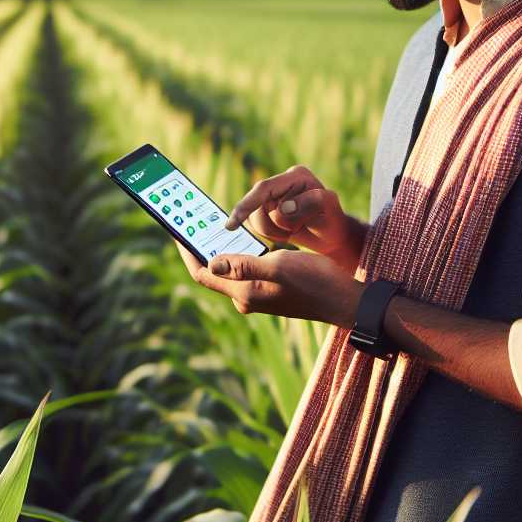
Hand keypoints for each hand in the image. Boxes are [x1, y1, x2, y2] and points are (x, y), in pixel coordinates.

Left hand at [173, 240, 362, 328]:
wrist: (345, 300)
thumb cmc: (315, 281)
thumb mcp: (279, 265)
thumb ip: (244, 264)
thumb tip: (212, 261)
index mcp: (244, 292)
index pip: (203, 273)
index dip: (187, 252)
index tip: (177, 232)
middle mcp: (247, 297)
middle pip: (214, 271)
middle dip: (204, 246)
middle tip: (195, 221)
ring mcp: (259, 295)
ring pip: (232, 269)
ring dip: (224, 248)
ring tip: (216, 225)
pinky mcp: (271, 291)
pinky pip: (247, 270)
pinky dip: (242, 253)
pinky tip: (247, 237)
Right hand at [223, 165, 364, 272]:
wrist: (332, 236)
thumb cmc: (332, 221)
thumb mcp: (329, 209)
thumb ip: (311, 202)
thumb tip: (283, 207)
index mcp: (296, 176)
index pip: (264, 189)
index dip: (246, 205)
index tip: (232, 225)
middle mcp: (282, 182)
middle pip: (257, 207)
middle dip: (275, 226)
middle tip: (297, 229)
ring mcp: (273, 196)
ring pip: (255, 219)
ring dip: (274, 232)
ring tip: (294, 231)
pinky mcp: (267, 208)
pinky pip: (256, 225)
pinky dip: (271, 234)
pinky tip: (286, 233)